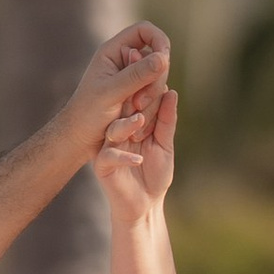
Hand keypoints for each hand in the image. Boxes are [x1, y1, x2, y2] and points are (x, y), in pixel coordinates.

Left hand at [62, 22, 169, 152]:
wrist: (80, 139)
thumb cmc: (87, 114)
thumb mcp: (111, 94)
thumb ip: (136, 75)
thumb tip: (163, 58)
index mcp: (112, 51)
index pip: (145, 30)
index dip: (159, 41)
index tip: (164, 60)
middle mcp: (124, 61)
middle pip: (157, 56)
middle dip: (155, 80)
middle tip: (139, 104)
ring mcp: (133, 78)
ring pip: (160, 78)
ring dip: (153, 97)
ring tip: (134, 115)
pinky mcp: (139, 94)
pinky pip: (158, 94)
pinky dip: (153, 107)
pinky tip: (138, 120)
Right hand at [92, 80, 176, 216]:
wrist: (145, 206)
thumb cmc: (155, 175)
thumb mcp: (165, 145)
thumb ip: (166, 121)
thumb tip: (171, 91)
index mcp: (132, 123)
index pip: (139, 102)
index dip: (146, 87)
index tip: (152, 68)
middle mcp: (118, 131)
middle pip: (125, 110)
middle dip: (133, 96)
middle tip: (139, 83)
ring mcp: (109, 147)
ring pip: (114, 129)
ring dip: (127, 124)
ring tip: (141, 121)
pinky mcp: (103, 166)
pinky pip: (110, 157)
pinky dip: (124, 157)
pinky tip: (138, 159)